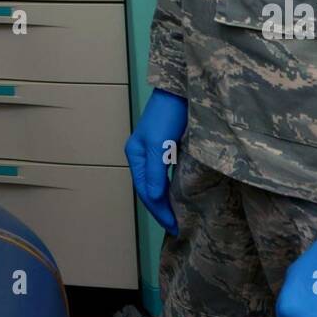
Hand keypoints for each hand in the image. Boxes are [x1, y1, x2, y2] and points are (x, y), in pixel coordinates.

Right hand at [124, 89, 187, 234]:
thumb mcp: (160, 144)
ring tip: (176, 216)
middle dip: (160, 209)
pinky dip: (169, 188)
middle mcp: (141, 155)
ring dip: (164, 200)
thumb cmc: (169, 115)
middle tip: (177, 228)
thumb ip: (156, 172)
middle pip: (148, 189)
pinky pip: (164, 174)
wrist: (181, 89)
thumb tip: (154, 199)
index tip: (175, 228)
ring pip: (156, 183)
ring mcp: (153, 151)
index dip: (159, 211)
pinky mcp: (166, 146)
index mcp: (136, 155)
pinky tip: (178, 194)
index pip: (145, 192)